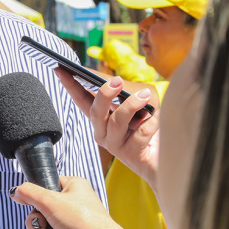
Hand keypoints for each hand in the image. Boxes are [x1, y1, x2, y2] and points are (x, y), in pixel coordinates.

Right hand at [9, 178, 128, 228]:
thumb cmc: (84, 220)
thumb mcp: (51, 201)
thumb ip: (30, 193)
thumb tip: (15, 191)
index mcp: (73, 185)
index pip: (47, 183)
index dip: (37, 194)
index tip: (32, 202)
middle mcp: (74, 201)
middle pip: (43, 205)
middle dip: (37, 216)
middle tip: (41, 221)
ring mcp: (73, 219)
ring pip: (46, 221)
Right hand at [55, 69, 160, 190]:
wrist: (168, 159)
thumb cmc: (151, 127)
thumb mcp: (138, 103)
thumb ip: (124, 92)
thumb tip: (114, 81)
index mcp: (101, 119)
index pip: (81, 100)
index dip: (70, 85)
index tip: (60, 69)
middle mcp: (103, 133)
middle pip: (95, 111)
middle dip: (104, 94)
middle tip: (117, 80)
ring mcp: (115, 146)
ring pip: (117, 121)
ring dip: (132, 105)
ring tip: (146, 95)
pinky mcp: (131, 155)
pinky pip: (139, 133)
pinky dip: (151, 123)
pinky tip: (157, 120)